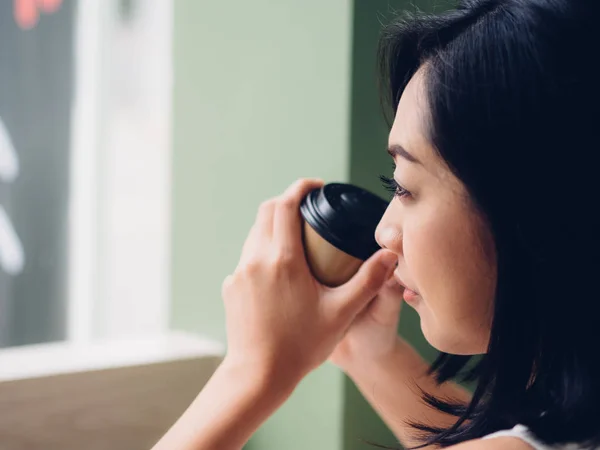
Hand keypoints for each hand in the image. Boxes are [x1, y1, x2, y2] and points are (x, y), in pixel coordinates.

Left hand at [221, 178, 397, 387]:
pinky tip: (279, 271)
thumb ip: (368, 281)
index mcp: (283, 259)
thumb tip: (391, 256)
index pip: (286, 205)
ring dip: (273, 226)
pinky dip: (263, 251)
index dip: (300, 188)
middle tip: (308, 210)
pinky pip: (247, 257)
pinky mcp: (231, 287)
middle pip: (266, 211)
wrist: (259, 375)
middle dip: (287, 202)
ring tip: (297, 239)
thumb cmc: (302, 346)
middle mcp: (256, 259)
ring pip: (254, 233)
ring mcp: (239, 273)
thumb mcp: (341, 313)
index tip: (315, 186)